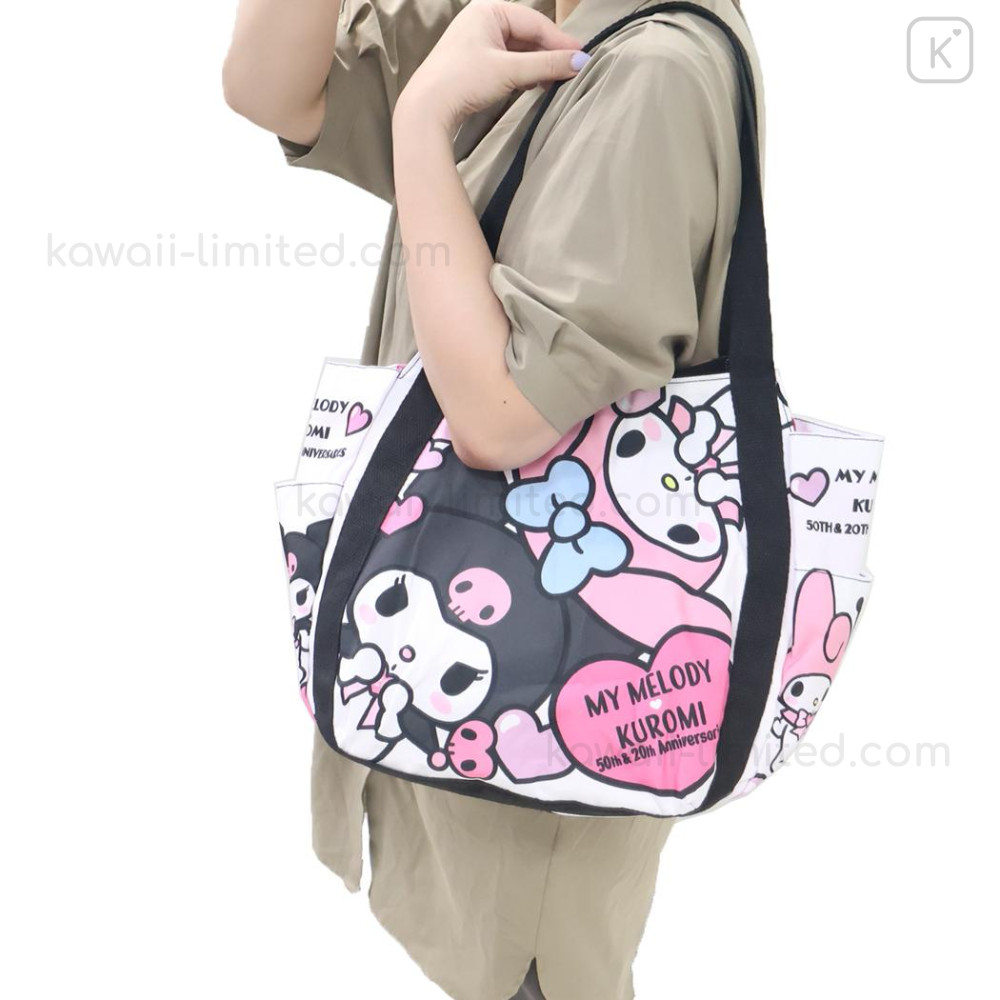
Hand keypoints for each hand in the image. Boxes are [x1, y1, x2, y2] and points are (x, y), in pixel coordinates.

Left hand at [395, 0, 586, 133]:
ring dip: (537, 66)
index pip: (534, 22)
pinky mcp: (473, 63)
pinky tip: (533, 86)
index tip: (582, 57)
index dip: (560, 41)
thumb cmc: (462, 81)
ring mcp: (476, 42)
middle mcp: (481, 20)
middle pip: (527, 35)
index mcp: (488, 10)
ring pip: (518, 51)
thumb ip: (547, 65)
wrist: (426, 110)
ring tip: (555, 81)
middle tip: (572, 70)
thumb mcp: (510, 71)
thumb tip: (580, 62)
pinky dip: (523, 74)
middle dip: (548, 54)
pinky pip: (507, 63)